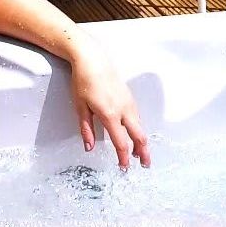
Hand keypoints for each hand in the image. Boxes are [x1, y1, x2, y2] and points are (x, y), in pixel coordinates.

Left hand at [69, 52, 150, 169]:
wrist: (92, 59)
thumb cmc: (84, 81)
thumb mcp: (80, 107)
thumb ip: (86, 129)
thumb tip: (88, 147)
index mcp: (110, 115)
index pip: (121, 142)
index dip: (123, 158)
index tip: (124, 167)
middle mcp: (123, 110)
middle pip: (139, 136)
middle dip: (143, 152)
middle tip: (145, 165)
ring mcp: (129, 103)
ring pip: (140, 127)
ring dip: (141, 141)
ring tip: (140, 153)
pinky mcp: (130, 97)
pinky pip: (137, 117)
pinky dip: (138, 129)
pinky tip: (134, 134)